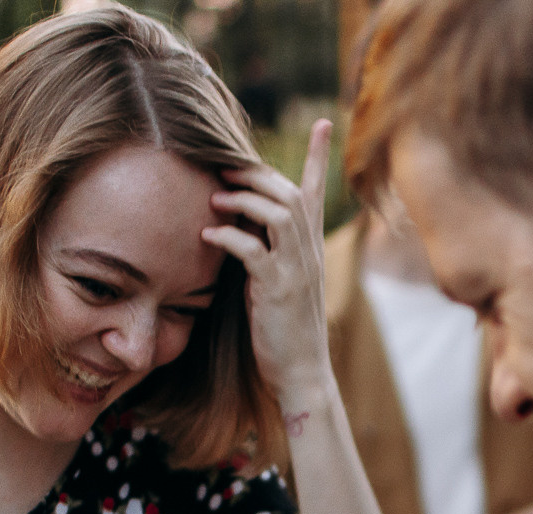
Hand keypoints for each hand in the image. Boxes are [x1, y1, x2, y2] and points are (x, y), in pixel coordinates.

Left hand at [204, 120, 333, 403]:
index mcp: (310, 248)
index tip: (325, 123)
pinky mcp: (277, 290)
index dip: (320, 156)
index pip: (317, 192)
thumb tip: (241, 224)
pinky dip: (228, 236)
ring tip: (215, 200)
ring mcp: (296, 270)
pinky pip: (253, 250)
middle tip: (224, 169)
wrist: (302, 371)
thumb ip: (268, 249)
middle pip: (291, 193)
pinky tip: (207, 236)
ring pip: (278, 213)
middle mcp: (308, 252)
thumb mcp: (281, 281)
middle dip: (257, 174)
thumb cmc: (285, 329)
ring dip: (244, 200)